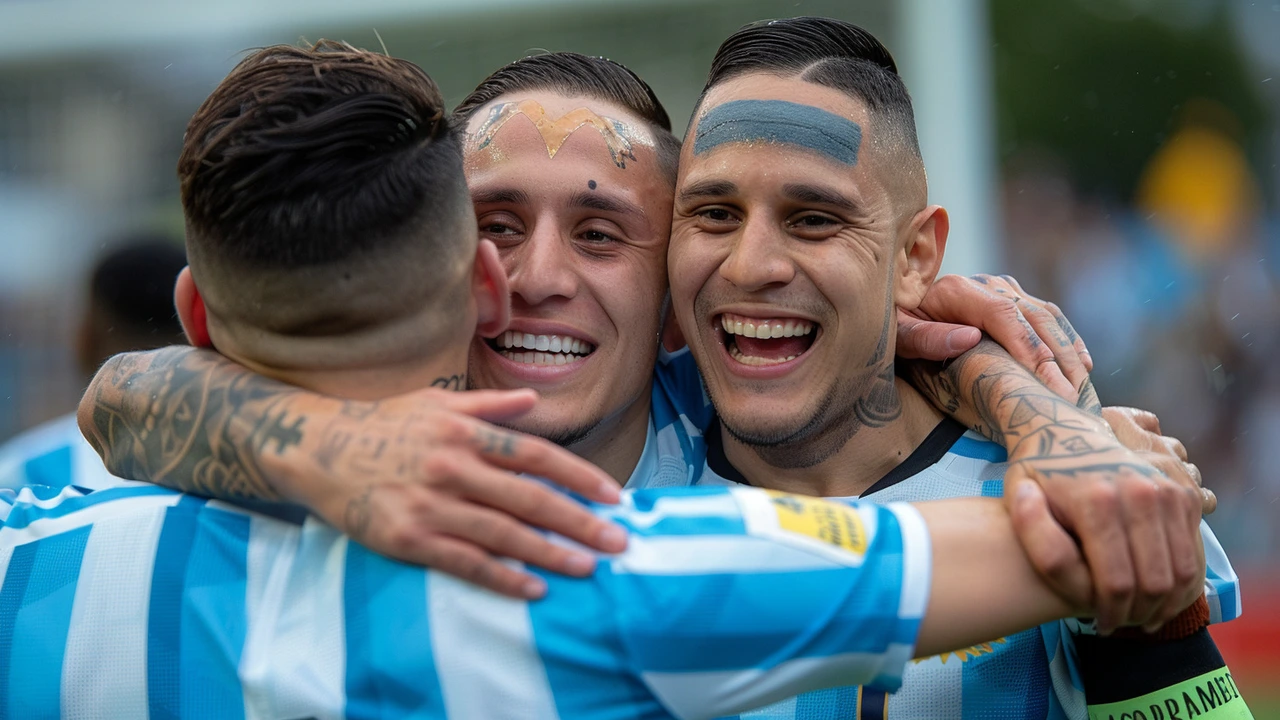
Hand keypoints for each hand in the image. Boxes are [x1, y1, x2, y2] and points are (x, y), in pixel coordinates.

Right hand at [276, 387, 625, 599]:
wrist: (314, 447)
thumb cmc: (381, 423)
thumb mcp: (435, 402)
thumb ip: (489, 405)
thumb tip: (532, 401)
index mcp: (465, 431)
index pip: (537, 455)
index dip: (580, 477)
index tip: (614, 496)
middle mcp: (453, 466)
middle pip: (530, 498)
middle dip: (580, 522)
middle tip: (618, 541)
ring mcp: (431, 504)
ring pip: (503, 534)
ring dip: (550, 553)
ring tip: (587, 567)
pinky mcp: (408, 537)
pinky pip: (465, 562)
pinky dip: (502, 577)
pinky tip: (533, 588)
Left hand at [896, 273, 1092, 402]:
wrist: (896, 307)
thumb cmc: (893, 328)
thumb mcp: (898, 335)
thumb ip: (926, 338)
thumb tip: (969, 338)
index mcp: (958, 290)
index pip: (1004, 316)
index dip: (1028, 348)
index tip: (1045, 381)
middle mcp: (987, 284)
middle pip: (1033, 317)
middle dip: (1056, 358)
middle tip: (1071, 396)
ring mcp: (1003, 289)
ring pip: (1047, 317)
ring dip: (1068, 351)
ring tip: (1082, 387)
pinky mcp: (1013, 298)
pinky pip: (1047, 318)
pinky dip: (1067, 341)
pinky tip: (1081, 366)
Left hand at [1005, 414, 1204, 634]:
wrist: (1062, 427)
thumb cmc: (1036, 473)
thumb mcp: (1018, 501)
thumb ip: (1036, 538)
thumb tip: (1073, 554)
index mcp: (1097, 501)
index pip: (1116, 583)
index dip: (1111, 614)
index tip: (1102, 624)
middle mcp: (1140, 493)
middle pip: (1155, 582)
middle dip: (1140, 614)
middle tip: (1124, 624)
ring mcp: (1167, 490)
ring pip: (1184, 571)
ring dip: (1168, 602)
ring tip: (1144, 614)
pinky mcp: (1184, 492)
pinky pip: (1194, 549)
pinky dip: (1185, 580)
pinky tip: (1163, 594)